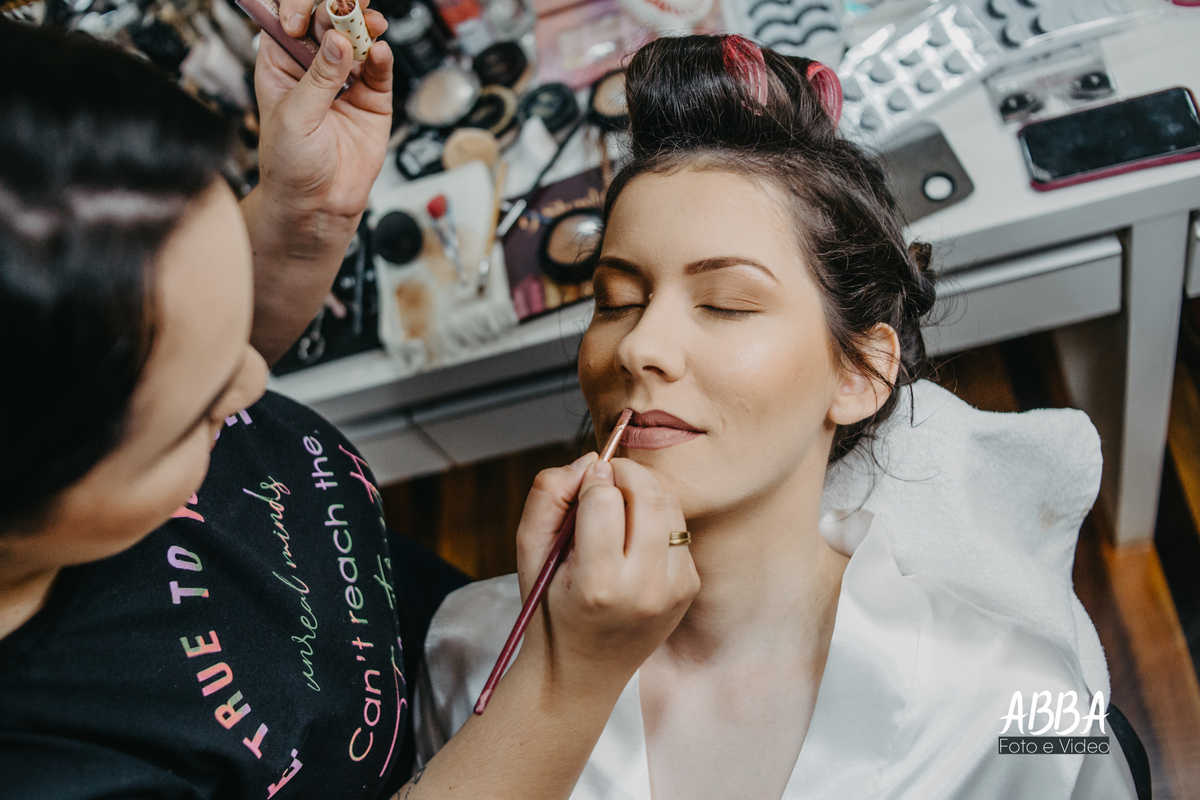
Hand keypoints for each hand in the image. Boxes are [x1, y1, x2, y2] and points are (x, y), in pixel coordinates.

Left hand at [254, 0, 392, 220]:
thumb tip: (339, 42)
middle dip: (338, 11)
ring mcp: (345, 83)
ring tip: (369, 25)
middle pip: (328, 23)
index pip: (289, 21)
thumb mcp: (295, 117)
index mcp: (280, 66)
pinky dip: (382, 58)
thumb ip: (319, 78)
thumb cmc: (290, 166)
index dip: (298, 10)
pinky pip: (380, 71)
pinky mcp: (372, 101)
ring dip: (364, 28)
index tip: (305, 19)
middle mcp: (313, 69)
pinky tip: (380, 52)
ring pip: (357, 41)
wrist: (318, 207)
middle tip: (347, 8)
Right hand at [514, 455, 699, 688]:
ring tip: (619, 506)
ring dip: (644, 492)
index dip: (590, 481)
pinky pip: (680, 528)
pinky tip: (634, 538)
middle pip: (648, 495)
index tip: (582, 485)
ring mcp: (673, 590)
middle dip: (626, 472)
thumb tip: (592, 460)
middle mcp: (644, 590)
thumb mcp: (529, 552)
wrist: (582, 670)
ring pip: (670, 505)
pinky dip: (657, 520)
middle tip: (605, 477)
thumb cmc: (550, 606)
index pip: (604, 499)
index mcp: (597, 585)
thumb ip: (549, 496)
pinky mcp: (689, 587)